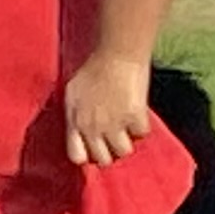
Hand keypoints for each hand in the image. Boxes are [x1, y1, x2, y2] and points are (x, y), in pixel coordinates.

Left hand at [64, 48, 151, 165]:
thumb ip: (72, 113)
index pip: (77, 157)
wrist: (117, 53)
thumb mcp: (72, 92)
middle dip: (108, 151)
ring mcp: (114, 124)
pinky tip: (137, 115)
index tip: (92, 148)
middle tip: (113, 138)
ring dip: (126, 141)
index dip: (86, 155)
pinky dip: (141, 127)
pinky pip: (141, 134)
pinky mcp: (135, 117)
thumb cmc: (92, 68)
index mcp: (75, 122)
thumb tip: (74, 127)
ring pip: (124, 151)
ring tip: (126, 128)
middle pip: (103, 160)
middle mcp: (93, 128)